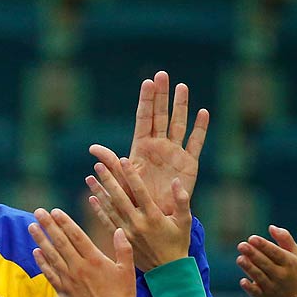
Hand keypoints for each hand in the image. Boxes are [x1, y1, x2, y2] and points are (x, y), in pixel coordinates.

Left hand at [30, 207, 135, 296]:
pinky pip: (50, 274)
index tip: (55, 211)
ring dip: (41, 240)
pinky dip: (42, 262)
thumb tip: (119, 230)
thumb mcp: (127, 271)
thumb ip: (124, 249)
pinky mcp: (64, 290)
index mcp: (95, 259)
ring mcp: (69, 279)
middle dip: (48, 226)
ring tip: (31, 227)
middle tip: (38, 212)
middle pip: (60, 242)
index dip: (65, 222)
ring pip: (52, 256)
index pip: (76, 236)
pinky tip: (35, 251)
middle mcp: (79, 267)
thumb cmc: (122, 295)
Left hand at [86, 156, 191, 272]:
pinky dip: (100, 210)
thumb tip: (176, 181)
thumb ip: (182, 200)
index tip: (122, 160)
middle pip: (120, 197)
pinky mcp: (122, 240)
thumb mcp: (185, 221)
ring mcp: (128, 232)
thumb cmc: (179, 243)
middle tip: (98, 165)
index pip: (140, 191)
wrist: (167, 270)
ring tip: (89, 178)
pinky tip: (92, 198)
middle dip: (108, 180)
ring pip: (110, 209)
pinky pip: (108, 222)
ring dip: (99, 192)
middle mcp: (138, 223)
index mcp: (153, 216)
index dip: (130, 175)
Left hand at [100, 70, 208, 217]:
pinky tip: (204, 113)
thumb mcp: (122, 182)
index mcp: (141, 149)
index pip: (144, 119)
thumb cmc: (135, 203)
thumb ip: (112, 163)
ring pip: (179, 125)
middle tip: (163, 74)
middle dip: (162, 95)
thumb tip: (93, 149)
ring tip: (182, 87)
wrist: (155, 222)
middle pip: (161, 116)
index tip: (148, 81)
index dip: (146, 101)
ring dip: (182, 106)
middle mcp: (158, 148)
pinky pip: (196, 144)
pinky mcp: (189, 165)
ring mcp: (174, 154)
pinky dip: (200, 129)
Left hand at [237, 226, 296, 296]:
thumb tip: (271, 227)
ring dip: (249, 268)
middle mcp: (281, 275)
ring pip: (260, 277)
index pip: (276, 253)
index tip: (252, 238)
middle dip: (253, 254)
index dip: (264, 245)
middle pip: (266, 264)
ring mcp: (273, 288)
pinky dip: (250, 288)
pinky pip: (256, 293)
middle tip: (241, 245)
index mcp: (289, 263)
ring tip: (240, 258)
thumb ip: (285, 239)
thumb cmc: (292, 271)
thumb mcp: (294, 254)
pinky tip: (242, 281)